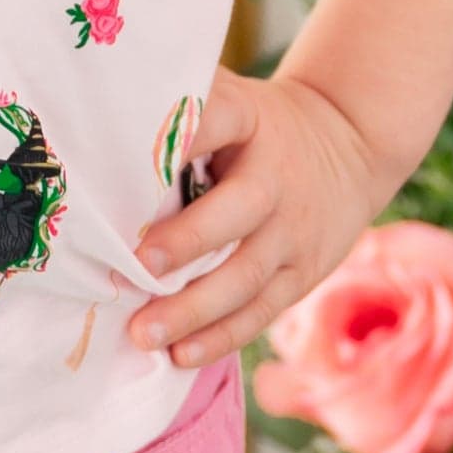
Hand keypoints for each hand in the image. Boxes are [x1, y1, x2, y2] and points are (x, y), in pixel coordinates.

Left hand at [126, 65, 393, 367]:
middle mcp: (275, 178)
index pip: (216, 120)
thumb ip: (181, 107)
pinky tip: (181, 354)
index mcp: (249, 120)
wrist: (350, 144)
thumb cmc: (259, 125)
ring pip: (244, 275)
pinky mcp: (303, 273)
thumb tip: (102, 111)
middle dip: (187, 241)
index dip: (183, 137)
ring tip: (142, 333)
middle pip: (236, 210)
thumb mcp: (232, 98)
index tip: (132, 160)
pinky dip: (221, 336)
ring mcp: (293, 231)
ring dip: (193, 309)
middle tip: (137, 266)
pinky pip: (260, 311)